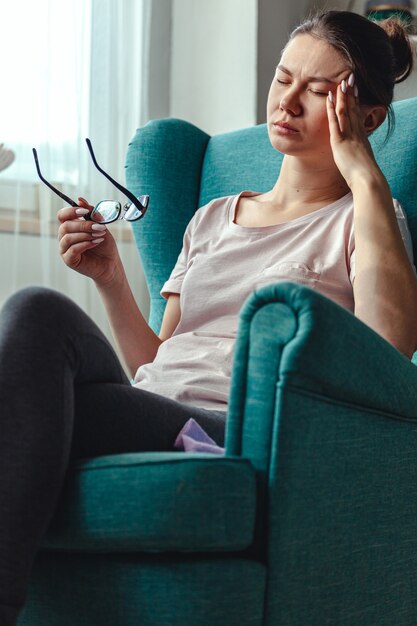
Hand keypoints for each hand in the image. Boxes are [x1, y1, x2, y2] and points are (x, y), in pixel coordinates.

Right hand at [58, 197, 121, 286]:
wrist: (111, 264)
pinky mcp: (68, 260)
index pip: (62, 215)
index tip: (85, 212)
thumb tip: (80, 200)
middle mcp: (64, 237)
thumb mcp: (100, 226)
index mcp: (70, 227)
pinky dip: (85, 244)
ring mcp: (64, 249)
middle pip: (65, 226)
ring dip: (85, 235)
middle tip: (99, 227)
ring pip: (68, 237)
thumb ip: (91, 213)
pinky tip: (96, 242)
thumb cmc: (104, 245)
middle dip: (83, 225)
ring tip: (99, 235)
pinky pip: (72, 250)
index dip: (71, 211)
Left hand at [326, 74, 379, 188]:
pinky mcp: (340, 141)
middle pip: (354, 108)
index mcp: (361, 137)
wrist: (367, 179)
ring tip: (341, 81)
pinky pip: (335, 122)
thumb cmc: (364, 176)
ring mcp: (349, 136)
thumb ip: (358, 156)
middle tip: (349, 77)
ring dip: (343, 96)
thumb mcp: (362, 162)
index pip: (358, 115)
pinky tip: (329, 98)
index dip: (356, 101)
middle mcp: (356, 133)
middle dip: (351, 92)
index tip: (354, 89)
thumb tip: (357, 159)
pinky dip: (332, 109)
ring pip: (346, 111)